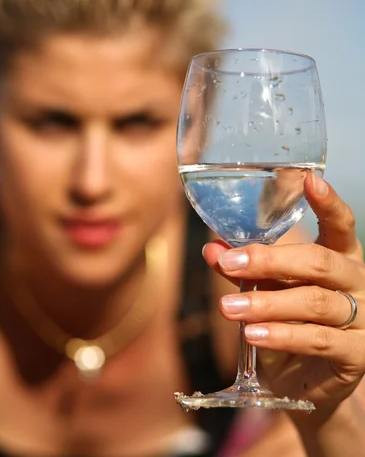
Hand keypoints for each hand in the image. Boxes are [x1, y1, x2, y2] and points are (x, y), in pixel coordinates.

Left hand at [202, 173, 364, 416]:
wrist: (306, 382)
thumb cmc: (289, 323)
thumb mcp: (267, 289)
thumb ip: (245, 269)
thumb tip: (212, 249)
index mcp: (340, 257)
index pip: (340, 224)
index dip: (328, 202)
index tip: (310, 179)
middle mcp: (356, 281)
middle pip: (318, 261)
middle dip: (269, 260)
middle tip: (229, 263)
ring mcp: (363, 318)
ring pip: (314, 302)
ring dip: (266, 303)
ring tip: (229, 307)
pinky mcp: (357, 355)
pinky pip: (318, 340)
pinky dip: (282, 334)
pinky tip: (252, 333)